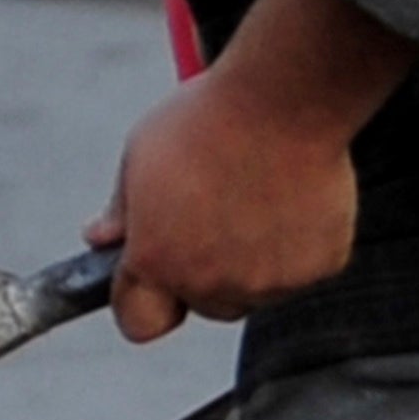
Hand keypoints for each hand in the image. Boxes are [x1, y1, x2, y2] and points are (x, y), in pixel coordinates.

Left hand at [97, 67, 361, 340]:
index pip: (138, 321)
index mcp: (155, 260)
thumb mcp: (141, 154)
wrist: (285, 98)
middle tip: (215, 212)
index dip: (143, 299)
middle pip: (203, 304)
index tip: (152, 275)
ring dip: (252, 260)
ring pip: (254, 290)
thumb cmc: (209, 118)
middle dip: (204, 271)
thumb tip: (100, 237)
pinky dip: (299, 244)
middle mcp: (209, 282)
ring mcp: (267, 281)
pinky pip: (301, 270)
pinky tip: (291, 196)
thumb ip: (121, 209)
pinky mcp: (317, 268)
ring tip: (254, 194)